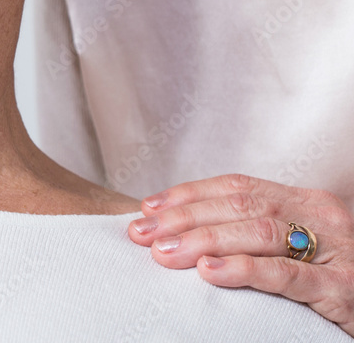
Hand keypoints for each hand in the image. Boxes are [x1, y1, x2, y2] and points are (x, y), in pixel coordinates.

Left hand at [128, 173, 353, 335]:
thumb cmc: (337, 284)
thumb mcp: (300, 249)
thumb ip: (256, 236)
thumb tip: (186, 235)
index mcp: (306, 202)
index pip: (237, 187)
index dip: (189, 194)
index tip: (148, 207)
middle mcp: (320, 217)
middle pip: (241, 206)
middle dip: (185, 217)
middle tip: (142, 233)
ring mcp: (335, 251)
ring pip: (258, 232)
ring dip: (203, 240)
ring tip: (164, 252)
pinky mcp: (343, 289)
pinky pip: (287, 275)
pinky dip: (244, 270)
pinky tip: (209, 273)